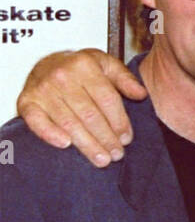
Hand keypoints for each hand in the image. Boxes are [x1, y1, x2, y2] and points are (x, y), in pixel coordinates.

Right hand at [16, 49, 145, 165]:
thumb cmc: (78, 67)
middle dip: (106, 138)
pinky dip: (50, 134)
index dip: (119, 121)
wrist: (46, 63)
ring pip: (69, 122)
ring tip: (101, 159)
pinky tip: (66, 145)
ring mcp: (43, 90)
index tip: (126, 138)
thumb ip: (124, 78)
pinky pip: (37, 121)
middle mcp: (62, 76)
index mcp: (84, 65)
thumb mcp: (104, 64)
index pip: (106, 98)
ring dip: (86, 144)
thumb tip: (141, 94)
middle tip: (116, 154)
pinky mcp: (27, 102)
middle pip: (89, 114)